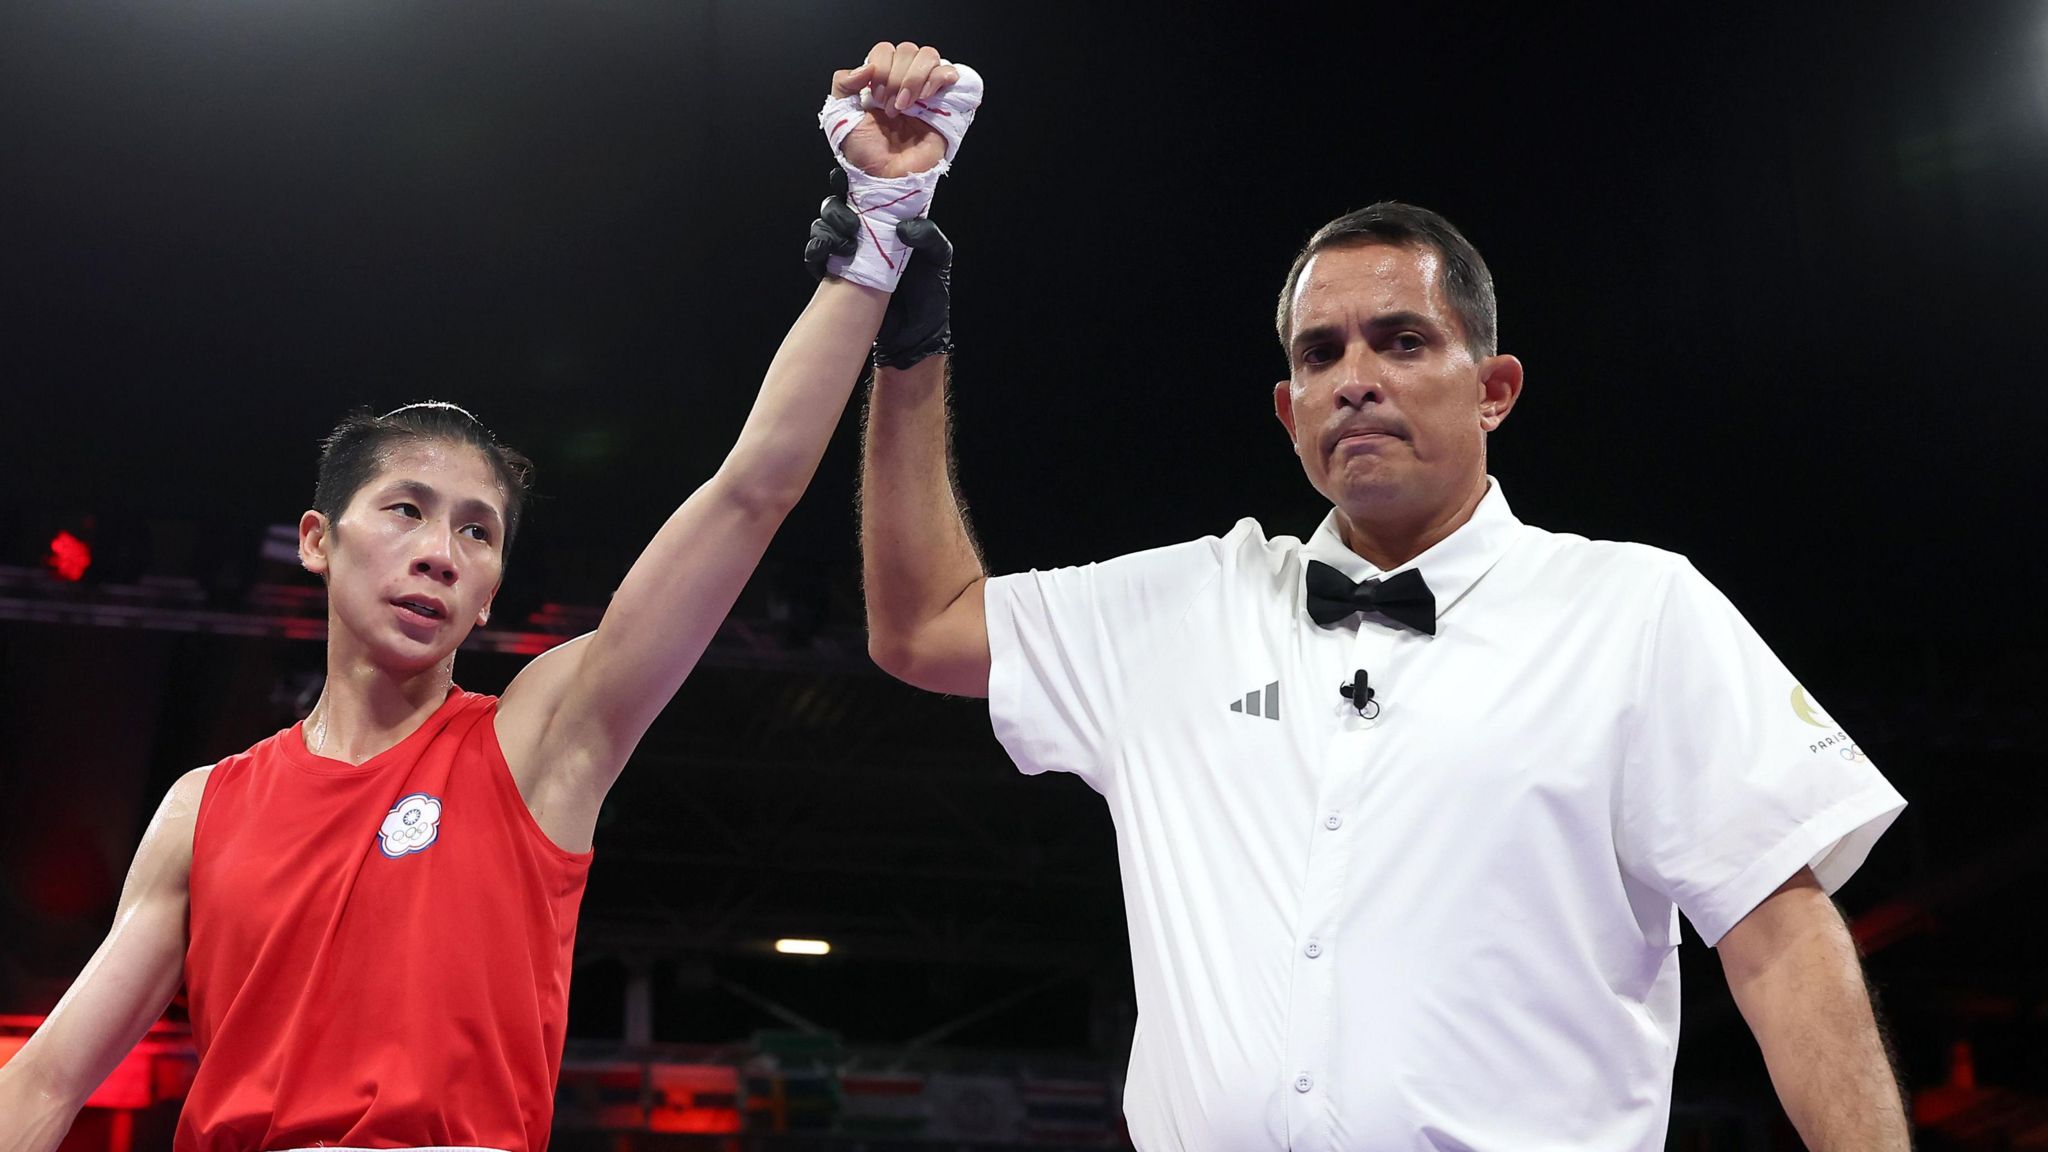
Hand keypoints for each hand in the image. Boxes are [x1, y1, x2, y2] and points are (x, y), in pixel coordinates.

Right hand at [804, 170, 954, 366]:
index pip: (865, 192)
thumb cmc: (929, 294)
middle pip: (836, 205)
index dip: (852, 180)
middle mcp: (865, 233)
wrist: (914, 336)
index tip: (848, 179)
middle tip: (852, 225)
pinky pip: (815, 256)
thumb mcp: (938, 259)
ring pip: (822, 227)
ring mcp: (847, 253)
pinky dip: (816, 252)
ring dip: (827, 230)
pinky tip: (826, 256)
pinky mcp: (834, 275)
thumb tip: (902, 227)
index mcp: (888, 221)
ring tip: (845, 246)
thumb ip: (928, 236)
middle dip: (837, 209)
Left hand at [830, 41, 959, 176]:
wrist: (886, 177)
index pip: (886, 50)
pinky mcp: (946, 104)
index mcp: (881, 81)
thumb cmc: (865, 153)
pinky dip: (937, 79)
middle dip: (896, 77)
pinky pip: (949, 73)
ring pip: (928, 56)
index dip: (881, 68)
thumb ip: (842, 84)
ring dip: (914, 78)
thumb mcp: (840, 115)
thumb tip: (865, 68)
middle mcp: (905, 83)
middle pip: (908, 50)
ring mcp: (926, 92)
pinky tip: (925, 99)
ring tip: (906, 107)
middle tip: (890, 108)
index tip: (875, 97)